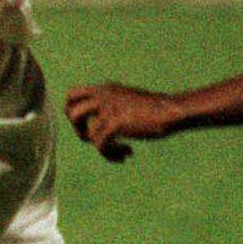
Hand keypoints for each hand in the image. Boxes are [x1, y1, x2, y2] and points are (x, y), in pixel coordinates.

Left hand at [64, 83, 180, 161]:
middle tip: (94, 139)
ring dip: (99, 147)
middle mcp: (103, 96)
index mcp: (104, 89)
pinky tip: (128, 154)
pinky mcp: (116, 122)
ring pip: (88, 134)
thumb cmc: (154, 110)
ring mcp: (109, 108)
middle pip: (71, 113)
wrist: (171, 111)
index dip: (72, 113)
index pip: (72, 95)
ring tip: (115, 150)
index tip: (87, 125)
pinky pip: (101, 145)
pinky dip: (112, 154)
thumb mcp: (127, 102)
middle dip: (79, 130)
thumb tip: (97, 127)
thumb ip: (111, 108)